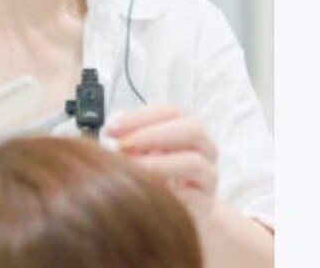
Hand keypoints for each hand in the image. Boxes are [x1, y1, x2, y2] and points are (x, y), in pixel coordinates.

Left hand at [103, 104, 217, 223]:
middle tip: (122, 145)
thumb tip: (111, 126)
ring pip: (194, 162)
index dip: (140, 116)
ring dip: (157, 162)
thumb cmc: (157, 171)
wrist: (181, 209)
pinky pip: (191, 195)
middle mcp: (204, 146)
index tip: (112, 126)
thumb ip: (125, 134)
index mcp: (186, 125)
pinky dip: (167, 189)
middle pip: (191, 128)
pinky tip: (146, 187)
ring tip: (131, 167)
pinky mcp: (206, 203)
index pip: (169, 111)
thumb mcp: (140, 149)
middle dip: (152, 134)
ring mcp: (208, 174)